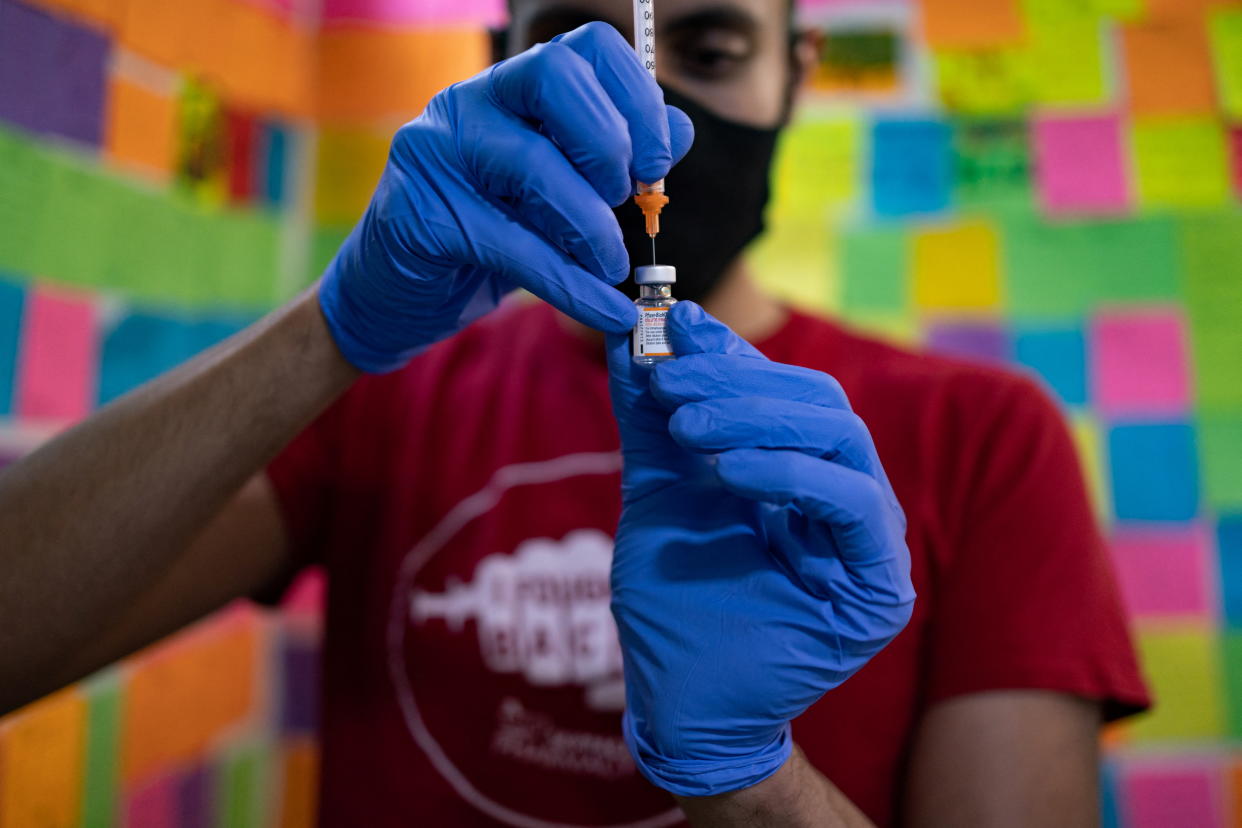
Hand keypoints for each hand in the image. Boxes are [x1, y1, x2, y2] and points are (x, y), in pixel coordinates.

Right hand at [319, 22, 693, 371]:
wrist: (400, 295)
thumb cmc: (486, 238)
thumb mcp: (558, 197)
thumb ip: (615, 161)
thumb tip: (678, 129)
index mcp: (510, 87)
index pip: (584, 47)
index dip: (637, 96)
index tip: (657, 160)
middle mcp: (468, 101)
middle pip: (554, 76)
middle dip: (610, 142)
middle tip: (627, 200)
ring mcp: (435, 151)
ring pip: (533, 163)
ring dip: (592, 223)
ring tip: (613, 266)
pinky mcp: (419, 214)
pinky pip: (511, 244)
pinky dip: (571, 284)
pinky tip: (605, 308)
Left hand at [606, 302, 914, 796]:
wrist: (680, 702)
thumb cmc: (674, 605)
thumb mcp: (657, 496)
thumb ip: (653, 424)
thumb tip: (637, 339)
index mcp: (801, 473)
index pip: (783, 391)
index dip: (732, 356)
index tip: (672, 326)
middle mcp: (845, 496)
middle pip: (818, 402)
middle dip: (737, 383)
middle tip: (670, 381)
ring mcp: (870, 540)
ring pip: (839, 437)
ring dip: (756, 418)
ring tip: (685, 426)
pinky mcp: (880, 585)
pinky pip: (850, 502)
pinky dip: (789, 474)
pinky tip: (728, 474)